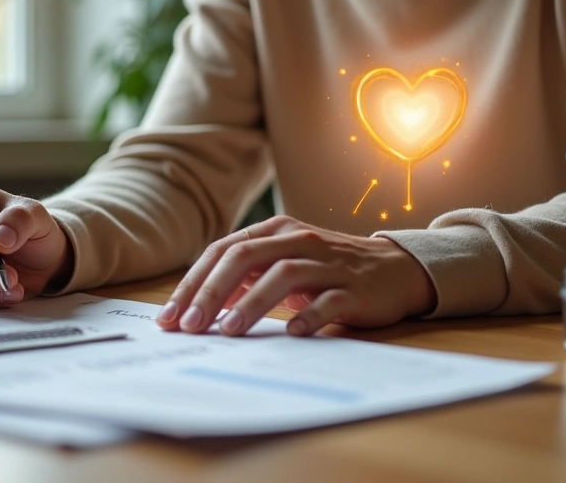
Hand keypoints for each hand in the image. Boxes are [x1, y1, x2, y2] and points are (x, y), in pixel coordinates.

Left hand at [155, 216, 435, 335]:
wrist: (395, 269)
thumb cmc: (328, 270)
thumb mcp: (284, 264)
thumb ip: (245, 278)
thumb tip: (199, 306)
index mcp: (276, 232)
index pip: (223, 251)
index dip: (193, 283)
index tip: (170, 317)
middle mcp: (299, 240)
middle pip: (245, 258)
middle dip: (211, 293)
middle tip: (190, 326)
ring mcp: (328, 263)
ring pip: (283, 275)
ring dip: (251, 303)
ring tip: (228, 331)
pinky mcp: (355, 288)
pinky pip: (329, 300)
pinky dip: (308, 315)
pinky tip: (291, 333)